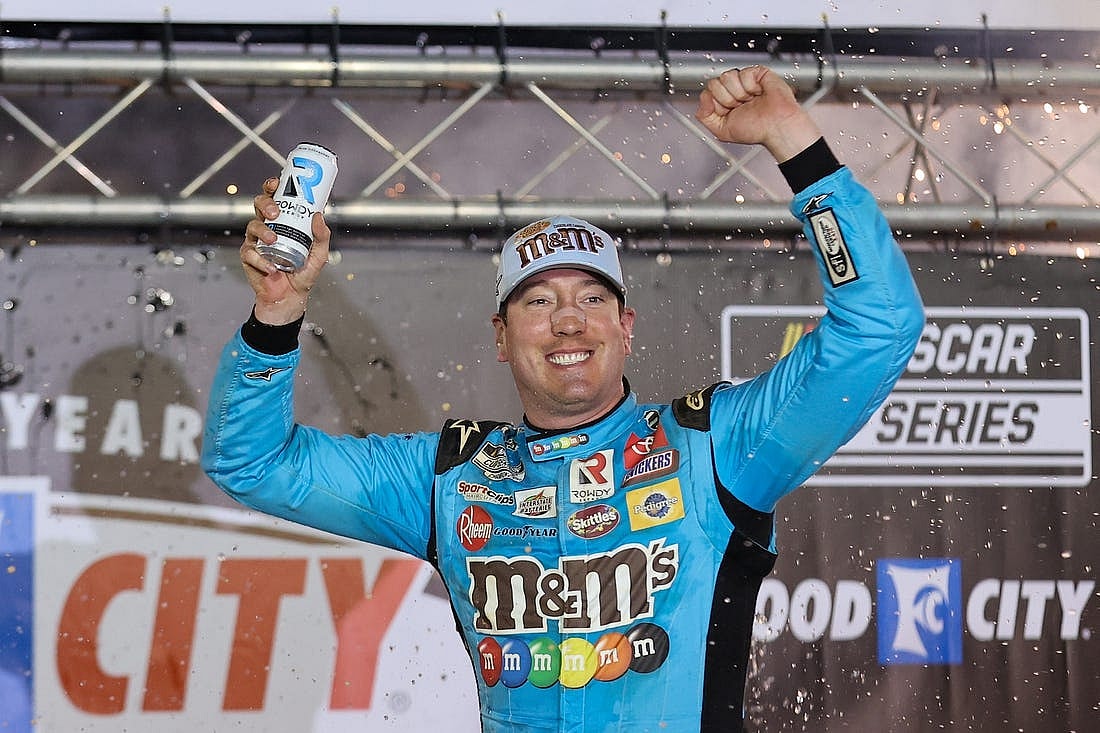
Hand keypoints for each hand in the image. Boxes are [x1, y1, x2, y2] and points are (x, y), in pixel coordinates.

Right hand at [240, 176, 330, 324]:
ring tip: (274, 239)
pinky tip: (271, 267)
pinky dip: (260, 259)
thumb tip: (319, 215)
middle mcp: (268, 228)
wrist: (291, 297)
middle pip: (259, 206)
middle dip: (265, 204)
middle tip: (275, 212)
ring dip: (263, 230)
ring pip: (252, 226)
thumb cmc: (303, 273)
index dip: (272, 187)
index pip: (275, 199)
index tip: (277, 183)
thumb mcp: (319, 255)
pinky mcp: (249, 257)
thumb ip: (322, 236)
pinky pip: (249, 252)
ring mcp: (256, 242)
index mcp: (283, 222)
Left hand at [695, 65, 821, 162]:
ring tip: (750, 100)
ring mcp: (744, 81)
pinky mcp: (757, 73)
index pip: (708, 92)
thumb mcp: (721, 130)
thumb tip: (703, 98)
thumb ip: (704, 116)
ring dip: (739, 93)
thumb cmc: (757, 130)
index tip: (727, 112)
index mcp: (724, 103)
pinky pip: (743, 73)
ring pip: (726, 77)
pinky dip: (751, 86)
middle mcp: (733, 91)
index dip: (716, 103)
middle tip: (741, 106)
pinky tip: (758, 93)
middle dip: (727, 99)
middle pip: (715, 83)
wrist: (776, 126)